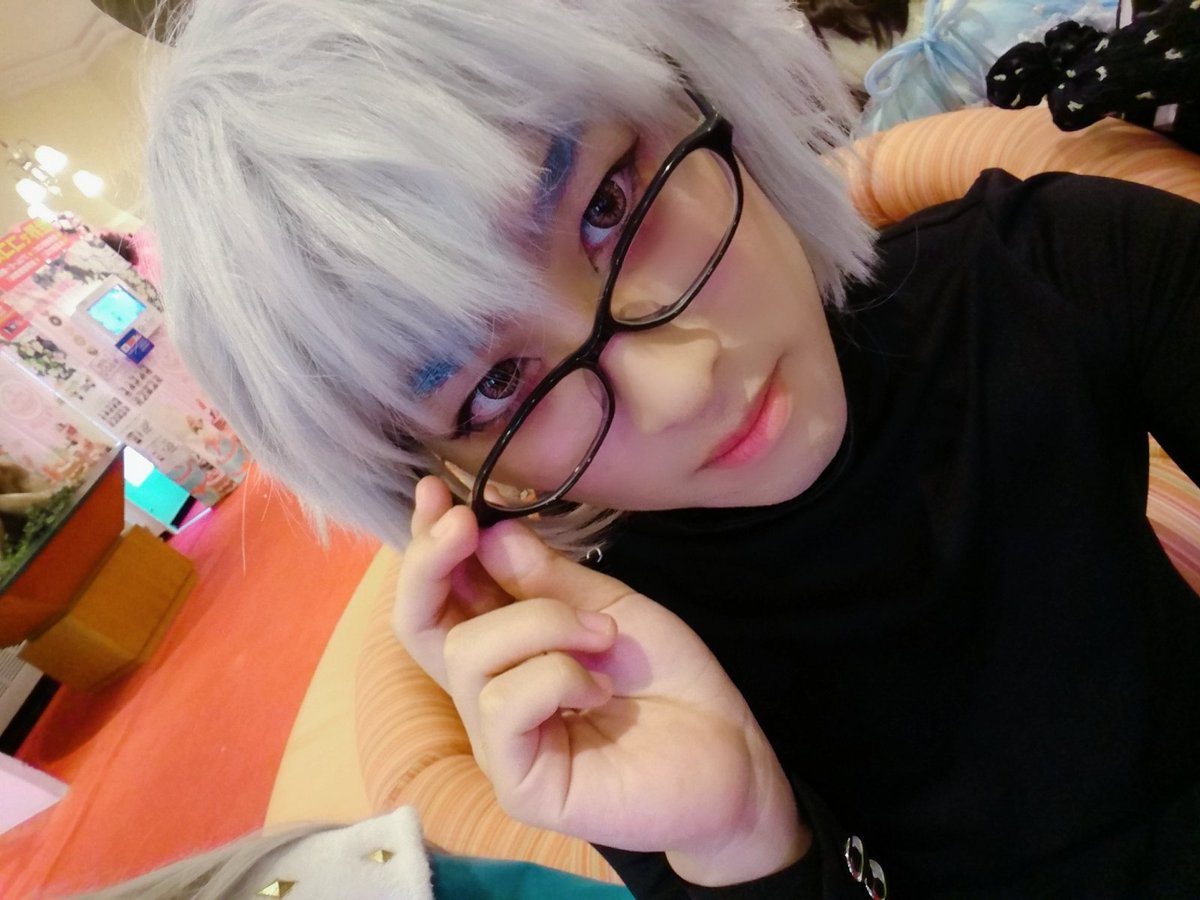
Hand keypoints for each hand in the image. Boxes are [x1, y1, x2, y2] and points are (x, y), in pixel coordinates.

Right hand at [394, 476, 809, 885]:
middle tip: (467, 523)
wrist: (729, 750)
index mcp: (504, 645)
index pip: (437, 596)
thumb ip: (546, 577)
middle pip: (415, 626)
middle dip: (432, 563)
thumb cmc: (667, 677)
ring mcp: (498, 739)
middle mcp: (487, 690)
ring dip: (543, 623)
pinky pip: (504, 705)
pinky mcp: (519, 782)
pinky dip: (557, 676)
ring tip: (603, 635)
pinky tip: (601, 688)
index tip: (436, 490)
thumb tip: (488, 533)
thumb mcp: (608, 605)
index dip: (426, 544)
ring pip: (470, 654)